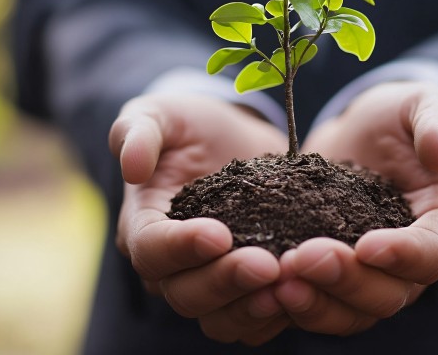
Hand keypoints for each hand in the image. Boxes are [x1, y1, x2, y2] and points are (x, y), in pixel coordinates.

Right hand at [109, 94, 290, 344]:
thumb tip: (131, 166)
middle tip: (268, 265)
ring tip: (289, 285)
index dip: (181, 247)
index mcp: (143, 227)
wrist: (234, 139)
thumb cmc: (189, 126)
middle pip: (186, 294)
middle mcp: (172, 267)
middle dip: (226, 282)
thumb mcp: (160, 115)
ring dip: (253, 308)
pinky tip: (307, 292)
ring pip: (219, 319)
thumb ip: (138, 132)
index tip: (219, 234)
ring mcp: (209, 283)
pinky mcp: (246, 290)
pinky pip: (254, 322)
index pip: (151, 250)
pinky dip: (277, 315)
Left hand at [275, 82, 437, 334]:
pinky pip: (318, 306)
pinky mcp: (333, 281)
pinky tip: (263, 287)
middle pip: (388, 295)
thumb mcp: (422, 105)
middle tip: (301, 258)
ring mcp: (371, 279)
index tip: (367, 245)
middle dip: (345, 282)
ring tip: (277, 281)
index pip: (431, 254)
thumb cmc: (399, 119)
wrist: (359, 138)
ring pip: (351, 313)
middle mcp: (410, 265)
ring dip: (315, 302)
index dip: (403, 255)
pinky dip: (292, 304)